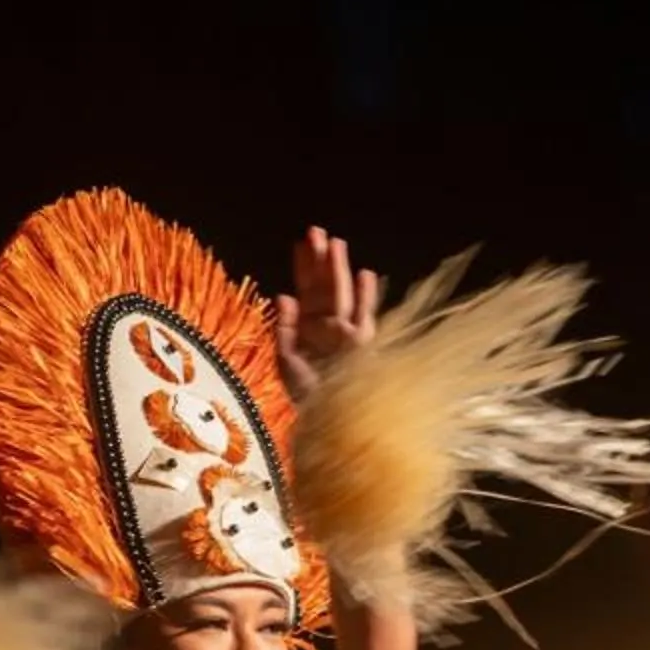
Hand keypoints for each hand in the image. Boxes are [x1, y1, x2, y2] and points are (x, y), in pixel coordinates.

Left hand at [274, 225, 382, 400]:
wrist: (327, 418)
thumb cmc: (306, 394)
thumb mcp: (286, 361)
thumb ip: (285, 329)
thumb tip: (284, 295)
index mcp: (308, 327)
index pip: (305, 290)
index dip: (303, 267)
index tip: (299, 243)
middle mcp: (327, 325)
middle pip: (323, 286)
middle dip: (320, 260)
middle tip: (314, 231)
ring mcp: (345, 332)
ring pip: (341, 294)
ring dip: (338, 269)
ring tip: (336, 244)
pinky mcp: (361, 344)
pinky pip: (363, 316)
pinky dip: (365, 296)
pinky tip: (364, 274)